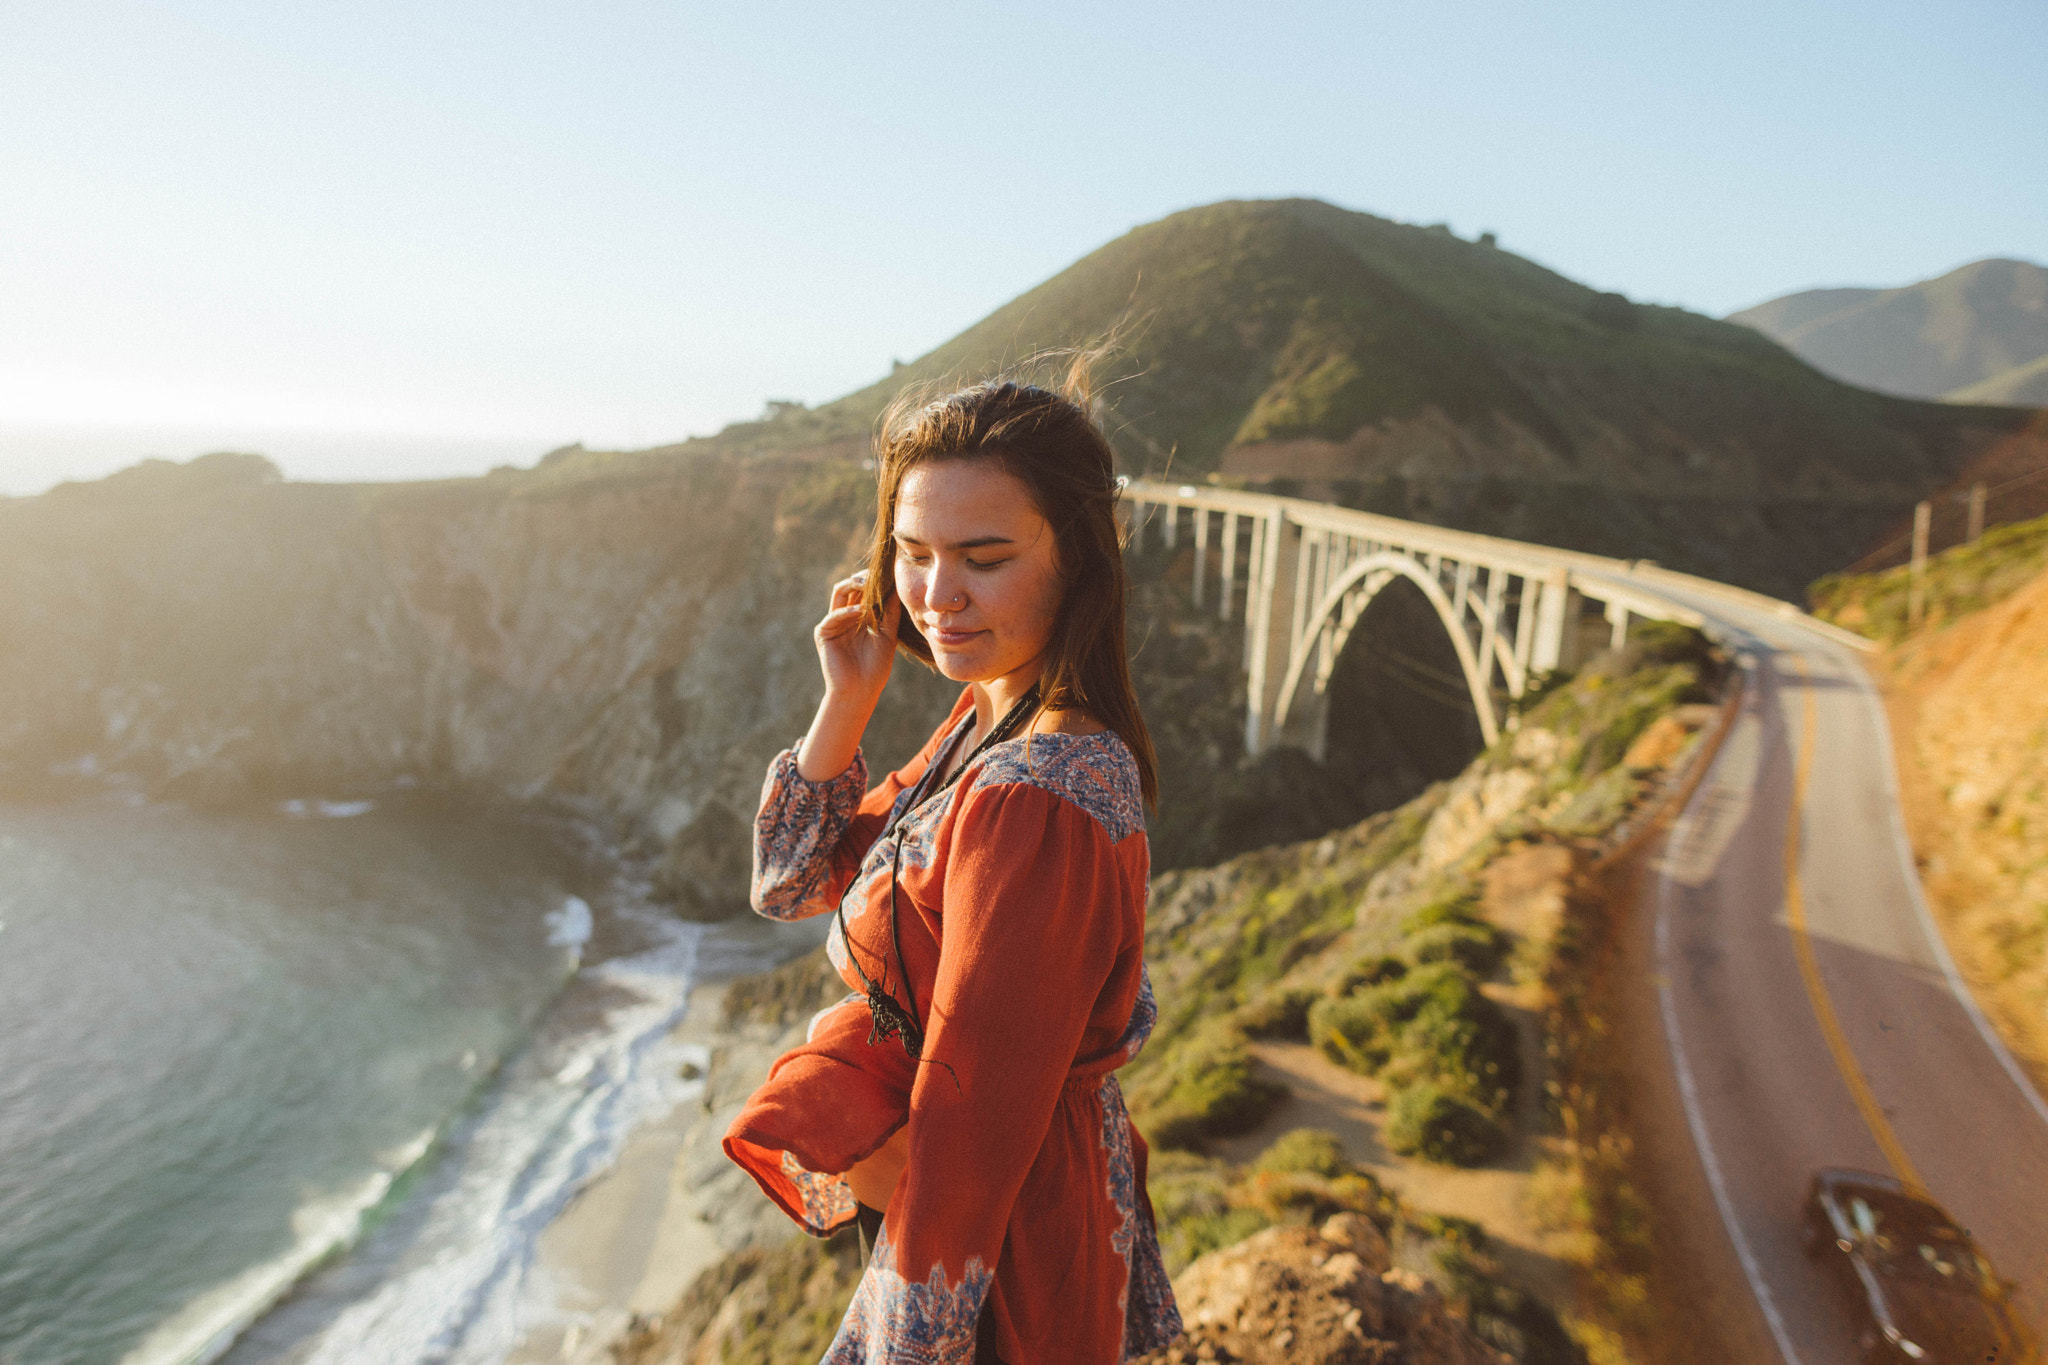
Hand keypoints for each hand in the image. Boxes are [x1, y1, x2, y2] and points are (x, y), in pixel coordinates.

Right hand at [797, 570, 899, 780]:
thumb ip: (890, 612)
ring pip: (840, 592)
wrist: (860, 691)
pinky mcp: (823, 633)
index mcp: (859, 615)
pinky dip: (848, 611)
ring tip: (869, 584)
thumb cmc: (875, 667)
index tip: (890, 574)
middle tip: (879, 574)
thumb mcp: (888, 634)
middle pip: (852, 586)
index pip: (865, 589)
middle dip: (865, 578)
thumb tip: (898, 588)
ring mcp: (833, 622)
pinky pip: (834, 615)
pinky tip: (861, 611)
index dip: (875, 580)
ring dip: (854, 585)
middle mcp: (845, 615)